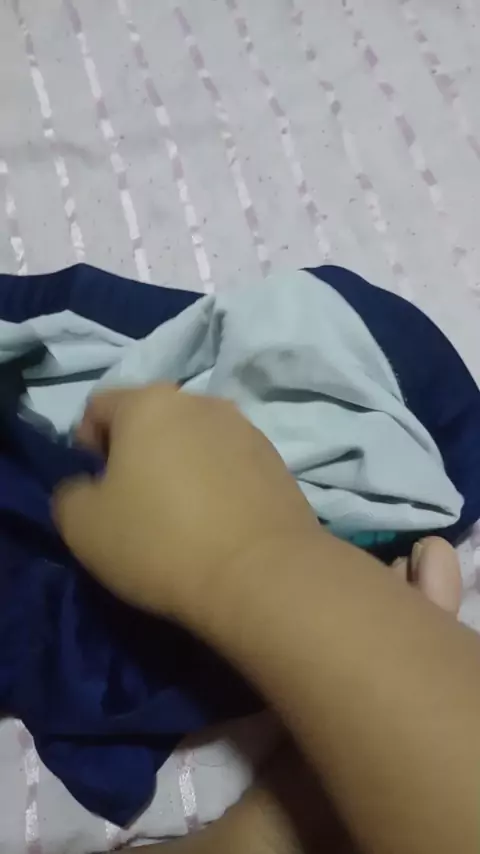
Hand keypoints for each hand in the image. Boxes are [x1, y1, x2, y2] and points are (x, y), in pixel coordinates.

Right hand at [53, 385, 319, 620]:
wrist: (262, 576)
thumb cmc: (160, 542)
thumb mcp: (82, 526)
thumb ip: (71, 493)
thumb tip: (90, 486)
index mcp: (149, 403)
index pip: (99, 407)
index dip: (86, 446)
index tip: (96, 489)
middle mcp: (201, 402)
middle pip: (152, 420)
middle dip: (136, 454)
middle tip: (135, 505)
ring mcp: (246, 429)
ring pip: (194, 442)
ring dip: (180, 467)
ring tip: (181, 518)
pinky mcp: (277, 461)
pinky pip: (230, 465)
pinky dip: (216, 484)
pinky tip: (217, 525)